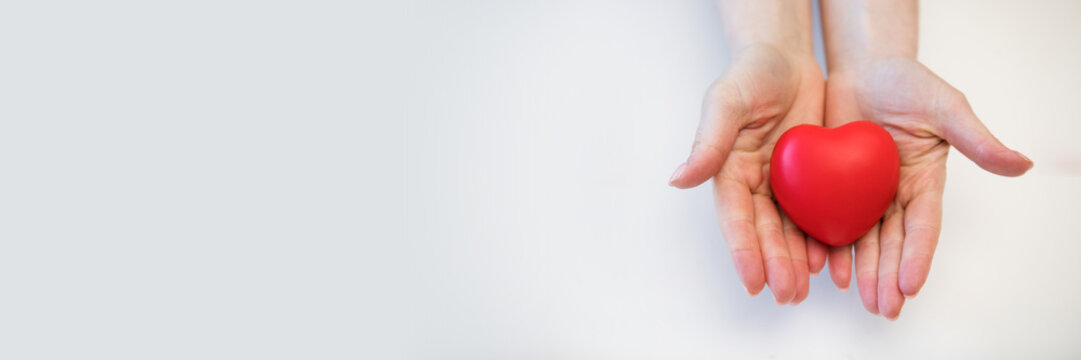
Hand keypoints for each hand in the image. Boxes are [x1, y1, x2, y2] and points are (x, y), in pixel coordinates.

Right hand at [669, 44, 827, 303]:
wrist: (789, 57)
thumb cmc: (751, 73)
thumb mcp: (727, 101)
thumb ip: (708, 142)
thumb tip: (679, 179)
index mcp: (728, 170)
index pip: (736, 218)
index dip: (744, 251)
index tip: (753, 281)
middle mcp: (753, 183)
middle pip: (764, 232)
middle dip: (774, 265)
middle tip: (788, 294)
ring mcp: (783, 183)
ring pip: (789, 230)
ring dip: (795, 261)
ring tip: (806, 288)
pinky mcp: (811, 178)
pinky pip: (815, 212)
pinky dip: (821, 237)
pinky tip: (829, 259)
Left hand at [824, 57, 1033, 318]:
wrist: (862, 68)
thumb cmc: (907, 81)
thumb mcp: (945, 106)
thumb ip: (976, 138)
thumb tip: (1021, 165)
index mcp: (923, 181)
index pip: (922, 225)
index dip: (918, 254)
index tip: (911, 284)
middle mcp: (894, 193)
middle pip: (892, 242)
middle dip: (888, 275)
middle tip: (884, 307)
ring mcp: (862, 192)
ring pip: (862, 238)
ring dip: (862, 271)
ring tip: (860, 299)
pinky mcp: (831, 185)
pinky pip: (829, 218)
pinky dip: (827, 244)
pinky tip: (822, 267)